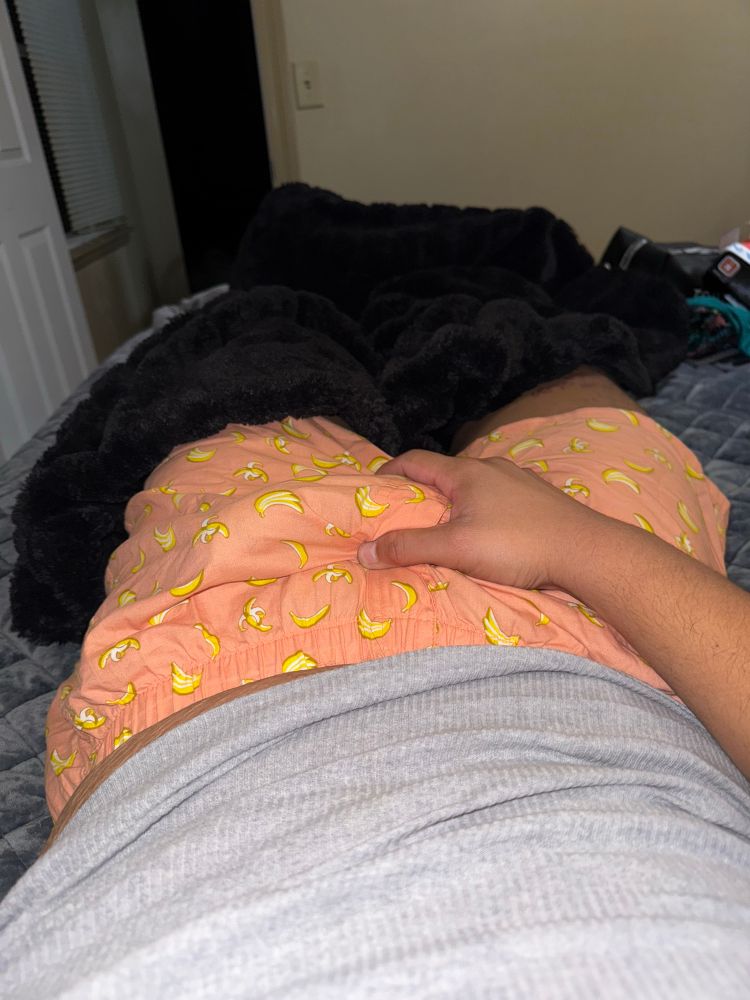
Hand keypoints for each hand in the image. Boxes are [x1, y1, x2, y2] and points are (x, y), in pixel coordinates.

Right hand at [357, 450, 597, 590]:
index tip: (374, 490)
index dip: (390, 472)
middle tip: (405, 517)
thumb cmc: (519, 545)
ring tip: (445, 528)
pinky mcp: (540, 499)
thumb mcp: (456, 548)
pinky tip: (489, 534)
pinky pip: (500, 498)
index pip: (415, 460)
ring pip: (475, 486)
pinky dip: (483, 510)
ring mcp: (520, 481)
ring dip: (455, 502)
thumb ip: (410, 547)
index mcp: (467, 472)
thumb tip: (365, 551)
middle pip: (445, 472)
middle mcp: (492, 468)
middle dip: (422, 492)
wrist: (587, 551)